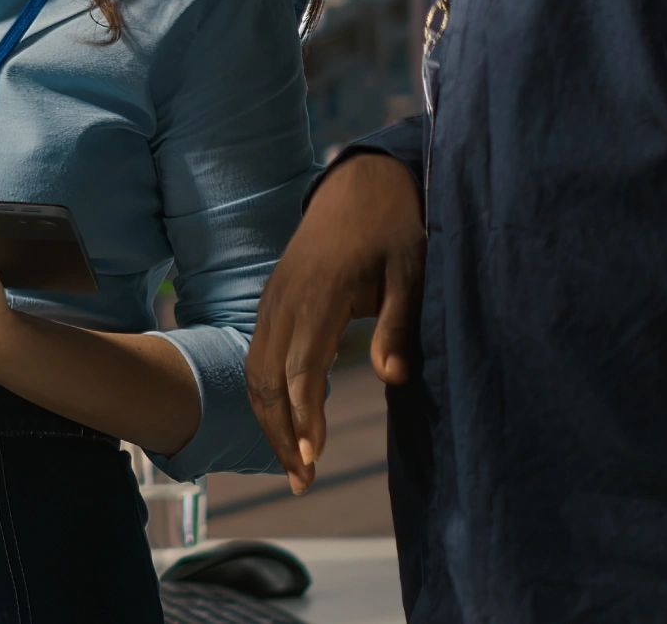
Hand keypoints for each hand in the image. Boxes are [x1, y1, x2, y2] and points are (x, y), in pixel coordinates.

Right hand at [246, 152, 423, 492]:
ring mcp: (272, 300)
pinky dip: (265, 397)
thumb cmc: (393, 226)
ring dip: (270, 421)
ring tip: (294, 466)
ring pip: (254, 372)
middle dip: (281, 434)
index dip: (303, 416)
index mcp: (317, 294)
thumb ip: (400, 324)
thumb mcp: (412, 270)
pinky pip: (257, 357)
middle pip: (266, 379)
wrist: (361, 183)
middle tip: (302, 482)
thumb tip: (392, 378)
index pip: (298, 368)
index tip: (313, 459)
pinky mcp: (272, 302)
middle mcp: (283, 300)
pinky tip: (286, 425)